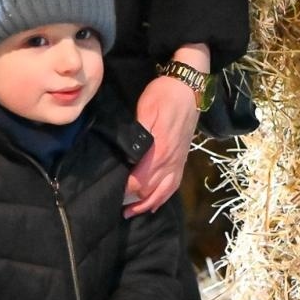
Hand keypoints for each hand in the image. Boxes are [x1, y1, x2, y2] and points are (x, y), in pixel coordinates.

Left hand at [125, 45, 206, 215]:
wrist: (190, 86)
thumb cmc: (165, 94)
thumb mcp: (146, 109)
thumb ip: (137, 135)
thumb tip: (127, 156)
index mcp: (160, 151)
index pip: (138, 182)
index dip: (123, 191)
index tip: (109, 192)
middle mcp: (170, 161)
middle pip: (149, 191)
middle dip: (131, 201)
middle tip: (112, 204)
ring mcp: (178, 162)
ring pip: (162, 193)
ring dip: (146, 205)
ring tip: (130, 212)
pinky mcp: (183, 159)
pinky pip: (174, 186)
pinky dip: (163, 198)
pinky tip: (154, 203)